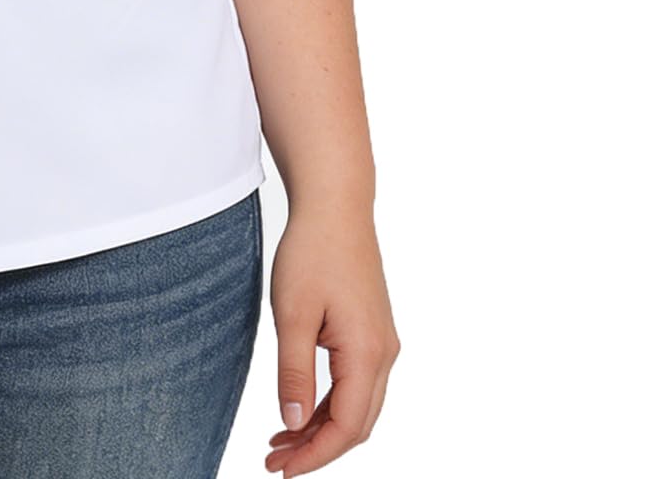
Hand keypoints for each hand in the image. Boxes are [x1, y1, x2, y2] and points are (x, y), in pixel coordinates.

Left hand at [263, 199, 399, 473]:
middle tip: (275, 461)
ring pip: (358, 406)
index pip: (345, 427)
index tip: (281, 470)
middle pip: (356, 424)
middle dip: (317, 449)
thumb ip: (293, 373)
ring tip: (281, 442)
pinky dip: (330, 404)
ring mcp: (382, 343)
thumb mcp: (292, 314)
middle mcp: (384, 354)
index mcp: (367, 354)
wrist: (336, 207)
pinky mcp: (373, 332)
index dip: (314, 456)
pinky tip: (301, 408)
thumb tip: (292, 425)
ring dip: (322, 428)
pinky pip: (357, 384)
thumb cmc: (312, 252)